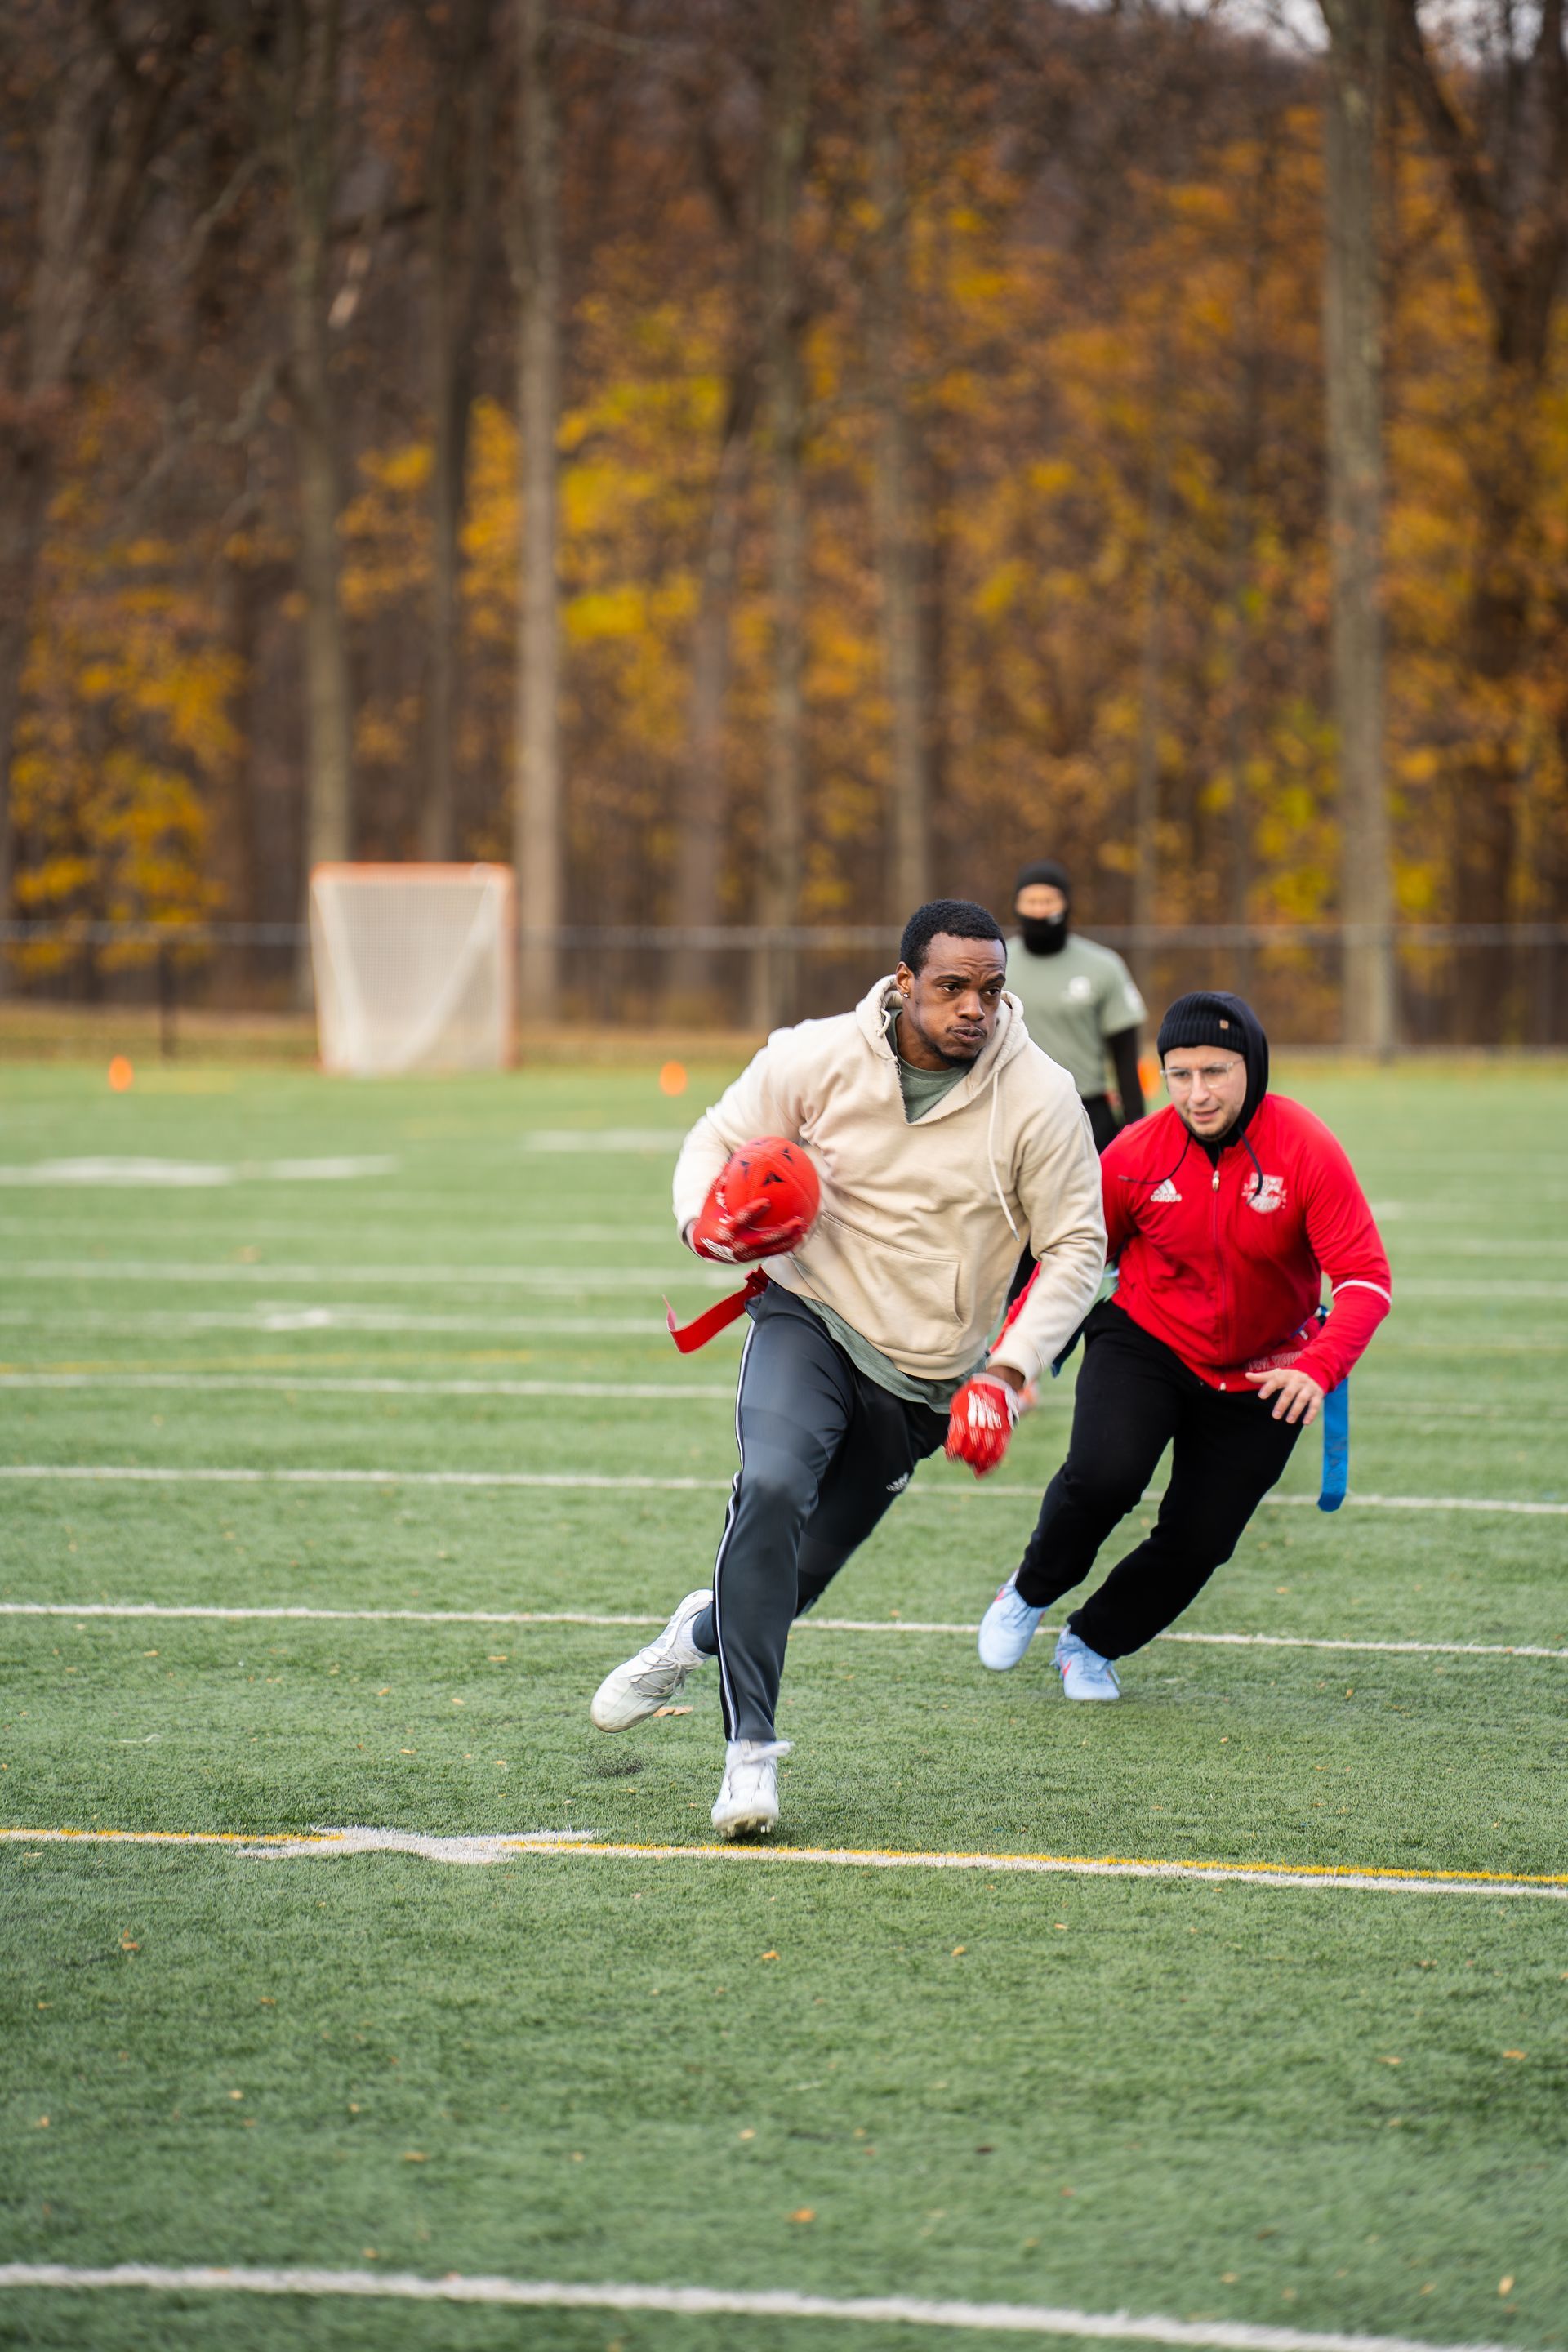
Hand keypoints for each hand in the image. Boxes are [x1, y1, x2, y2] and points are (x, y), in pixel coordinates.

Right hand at [689, 1191, 808, 1265]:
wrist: (704, 1246)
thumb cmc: (710, 1216)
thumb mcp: (712, 1200)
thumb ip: (723, 1182)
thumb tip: (735, 1158)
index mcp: (725, 1230)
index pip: (740, 1220)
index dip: (753, 1212)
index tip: (767, 1201)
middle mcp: (736, 1244)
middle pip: (762, 1239)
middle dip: (781, 1232)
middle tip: (797, 1220)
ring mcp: (745, 1254)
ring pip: (771, 1248)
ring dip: (789, 1239)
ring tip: (804, 1227)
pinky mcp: (752, 1258)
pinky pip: (772, 1252)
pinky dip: (787, 1246)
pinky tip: (800, 1237)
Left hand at [945, 1374, 1021, 1477]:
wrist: (996, 1384)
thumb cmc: (972, 1395)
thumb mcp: (958, 1406)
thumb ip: (955, 1425)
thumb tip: (951, 1442)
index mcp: (965, 1422)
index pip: (956, 1446)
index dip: (952, 1455)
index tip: (952, 1456)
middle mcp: (979, 1429)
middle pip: (970, 1454)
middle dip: (966, 1458)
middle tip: (965, 1458)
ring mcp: (993, 1432)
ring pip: (985, 1457)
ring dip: (978, 1464)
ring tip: (974, 1467)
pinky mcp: (1004, 1434)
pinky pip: (998, 1454)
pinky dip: (991, 1466)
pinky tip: (983, 1472)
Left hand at [1246, 1367, 1324, 1424]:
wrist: (1315, 1371)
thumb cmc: (1290, 1376)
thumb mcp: (1277, 1374)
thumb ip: (1262, 1377)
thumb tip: (1247, 1375)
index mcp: (1286, 1375)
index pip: (1276, 1380)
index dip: (1268, 1387)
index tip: (1261, 1396)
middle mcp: (1298, 1381)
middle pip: (1289, 1392)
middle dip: (1282, 1404)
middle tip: (1275, 1416)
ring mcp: (1308, 1387)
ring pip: (1302, 1398)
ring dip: (1296, 1410)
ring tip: (1289, 1421)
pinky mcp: (1317, 1395)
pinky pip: (1316, 1405)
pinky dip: (1311, 1414)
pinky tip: (1306, 1423)